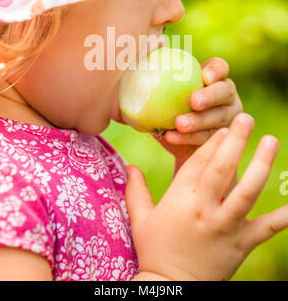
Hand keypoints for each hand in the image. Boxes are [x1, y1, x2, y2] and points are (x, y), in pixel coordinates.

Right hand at [126, 113, 286, 280]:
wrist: (171, 288)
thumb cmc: (154, 250)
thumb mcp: (140, 219)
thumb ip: (135, 190)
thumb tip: (130, 166)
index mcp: (180, 200)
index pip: (199, 162)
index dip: (212, 141)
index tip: (223, 126)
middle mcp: (205, 209)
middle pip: (223, 168)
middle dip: (236, 140)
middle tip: (246, 117)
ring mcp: (226, 226)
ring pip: (247, 190)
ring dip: (260, 164)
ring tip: (270, 140)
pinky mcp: (242, 243)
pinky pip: (267, 227)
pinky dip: (284, 214)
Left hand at [152, 57, 242, 164]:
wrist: (177, 142)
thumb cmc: (167, 108)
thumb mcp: (163, 93)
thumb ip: (158, 77)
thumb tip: (138, 59)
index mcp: (214, 79)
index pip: (221, 67)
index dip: (216, 70)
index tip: (204, 75)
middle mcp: (226, 96)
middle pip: (224, 92)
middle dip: (210, 96)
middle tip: (193, 102)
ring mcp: (229, 118)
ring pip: (217, 118)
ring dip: (198, 121)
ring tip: (179, 124)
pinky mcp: (224, 139)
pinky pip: (207, 138)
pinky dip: (189, 138)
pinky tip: (172, 137)